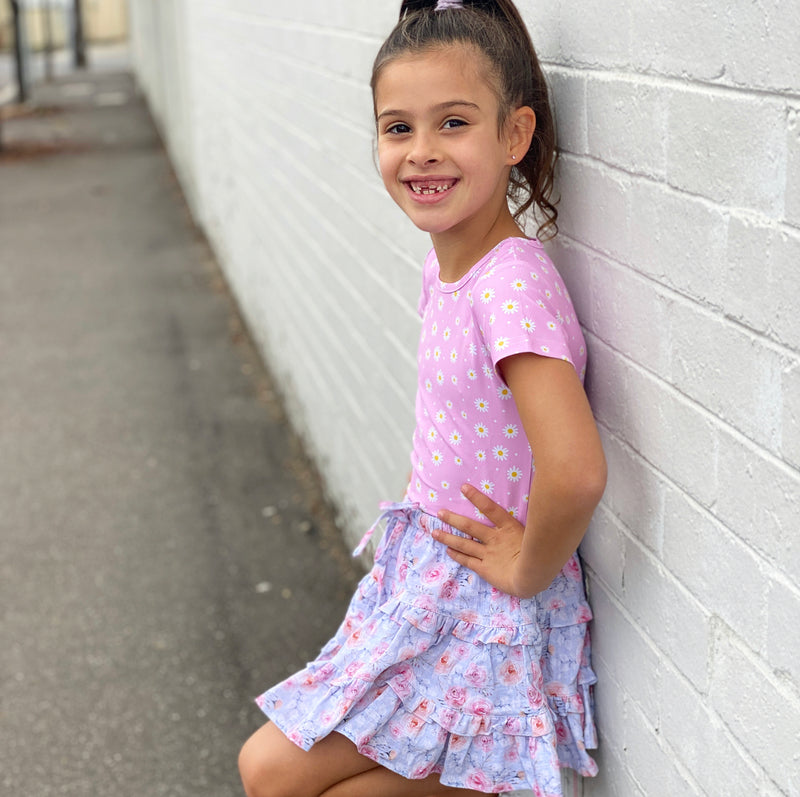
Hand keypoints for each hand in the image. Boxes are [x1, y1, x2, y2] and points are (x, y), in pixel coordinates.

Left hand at [432, 483, 528, 597]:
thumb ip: (534, 521)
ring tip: (434, 532)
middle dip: (453, 519)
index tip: (463, 487)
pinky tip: (448, 551)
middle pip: (470, 527)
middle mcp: (495, 539)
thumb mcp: (539, 533)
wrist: (534, 578)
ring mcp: (489, 554)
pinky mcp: (485, 569)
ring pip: (464, 544)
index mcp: (509, 528)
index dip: (477, 497)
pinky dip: (457, 555)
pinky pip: (468, 561)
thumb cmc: (541, 555)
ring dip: (448, 537)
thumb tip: (539, 504)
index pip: (491, 508)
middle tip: (440, 512)